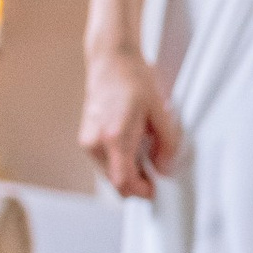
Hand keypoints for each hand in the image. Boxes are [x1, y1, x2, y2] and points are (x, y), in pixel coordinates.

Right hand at [80, 42, 179, 199]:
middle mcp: (95, 142)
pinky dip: (119, 163)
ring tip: (146, 154)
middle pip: (115, 182)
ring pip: (109, 174)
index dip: (141, 192)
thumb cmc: (133, 79)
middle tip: (155, 172)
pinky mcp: (85, 138)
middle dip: (137, 183)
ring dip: (128, 173)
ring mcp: (87, 141)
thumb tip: (164, 168)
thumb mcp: (160, 112)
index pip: (123, 182)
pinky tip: (133, 147)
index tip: (154, 189)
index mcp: (115, 137)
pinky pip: (104, 162)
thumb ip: (166, 144)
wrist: (111, 60)